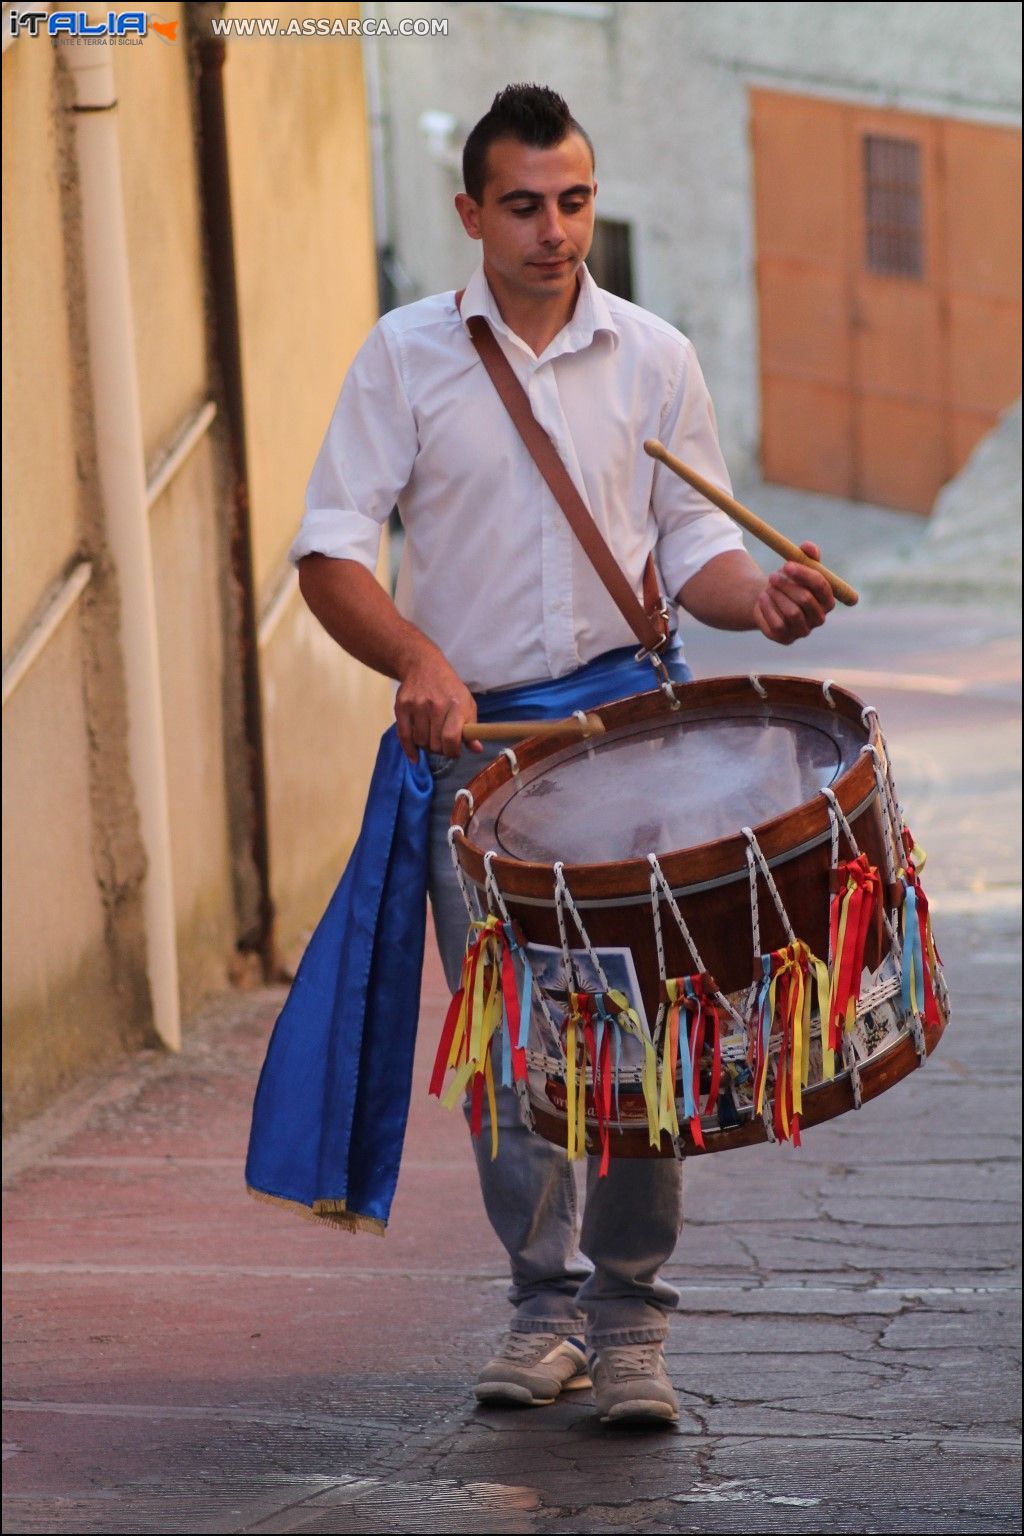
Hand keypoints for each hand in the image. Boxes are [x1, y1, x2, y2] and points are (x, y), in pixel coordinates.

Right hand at [394, 646, 479, 762]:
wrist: (424, 666)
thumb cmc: (449, 688)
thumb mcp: (466, 702)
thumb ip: (472, 727)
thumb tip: (477, 749)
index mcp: (456, 704)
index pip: (451, 738)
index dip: (453, 751)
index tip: (454, 752)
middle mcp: (435, 704)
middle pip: (435, 743)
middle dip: (440, 749)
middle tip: (442, 744)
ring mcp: (417, 705)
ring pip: (420, 741)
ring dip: (426, 746)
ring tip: (431, 739)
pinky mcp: (402, 706)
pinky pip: (404, 736)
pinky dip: (410, 750)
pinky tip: (415, 757)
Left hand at [754, 542, 834, 645]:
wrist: (769, 598)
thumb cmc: (789, 580)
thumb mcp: (798, 564)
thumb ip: (806, 554)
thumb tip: (809, 547)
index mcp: (828, 600)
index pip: (821, 586)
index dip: (804, 574)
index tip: (787, 564)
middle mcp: (819, 618)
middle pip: (805, 600)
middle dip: (786, 585)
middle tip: (772, 576)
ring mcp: (803, 631)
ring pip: (791, 613)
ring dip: (776, 596)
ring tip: (768, 587)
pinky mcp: (786, 639)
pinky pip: (777, 625)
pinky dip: (767, 609)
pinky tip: (762, 598)